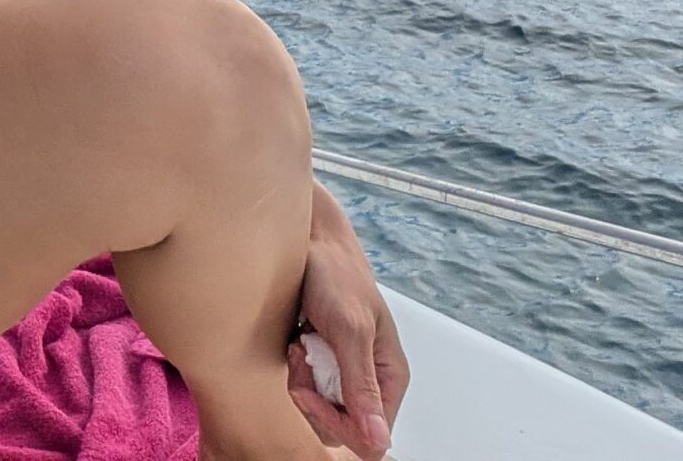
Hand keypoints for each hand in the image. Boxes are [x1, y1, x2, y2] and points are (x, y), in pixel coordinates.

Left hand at [287, 186, 408, 458]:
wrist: (307, 241)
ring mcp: (342, 371)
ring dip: (301, 383)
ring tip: (299, 347)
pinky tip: (294, 343)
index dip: (335, 422)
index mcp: (388, 376)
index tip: (308, 391)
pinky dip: (295, 371)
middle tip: (301, 359)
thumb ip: (360, 383)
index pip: (370, 436)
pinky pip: (305, 389)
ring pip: (319, 409)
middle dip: (313, 400)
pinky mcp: (319, 362)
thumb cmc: (335, 274)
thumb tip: (378, 440)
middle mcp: (368, 379)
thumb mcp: (350, 328)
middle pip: (342, 428)